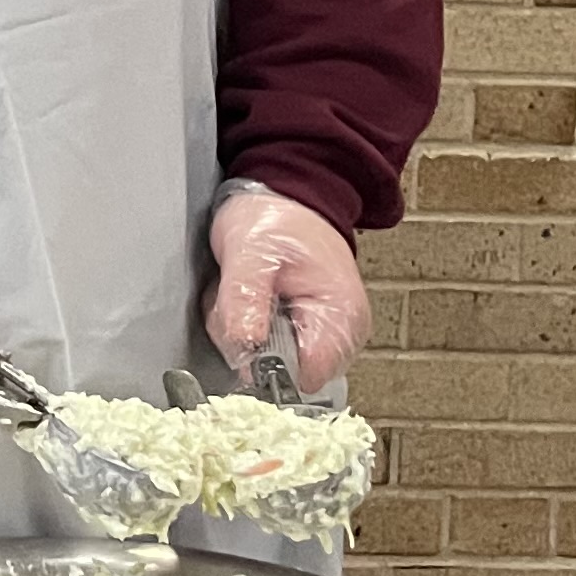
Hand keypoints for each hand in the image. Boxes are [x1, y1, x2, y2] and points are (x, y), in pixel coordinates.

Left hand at [208, 184, 370, 391]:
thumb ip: (245, 300)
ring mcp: (323, 336)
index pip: (305, 377)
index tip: (241, 336)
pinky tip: (246, 301)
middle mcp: (340, 335)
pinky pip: (266, 351)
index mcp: (339, 317)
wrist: (286, 198)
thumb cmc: (274, 219)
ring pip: (268, 366)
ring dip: (241, 334)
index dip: (266, 369)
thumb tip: (247, 348)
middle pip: (283, 375)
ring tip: (241, 294)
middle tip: (235, 300)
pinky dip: (246, 329)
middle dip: (246, 345)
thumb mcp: (250, 252)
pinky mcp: (304, 332)